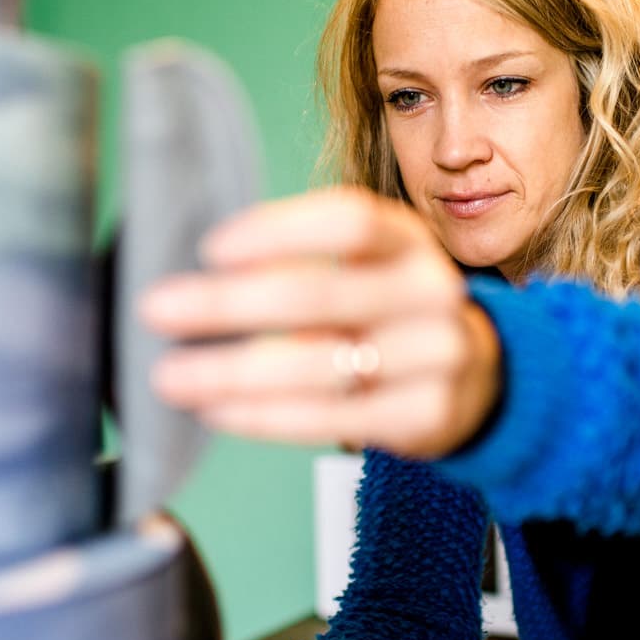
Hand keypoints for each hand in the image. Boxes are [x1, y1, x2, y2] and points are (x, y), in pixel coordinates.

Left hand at [139, 187, 500, 459]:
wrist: (481, 381)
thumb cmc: (395, 315)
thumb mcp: (368, 271)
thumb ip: (302, 267)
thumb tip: (201, 279)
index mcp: (410, 241)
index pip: (349, 220)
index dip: (278, 230)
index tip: (211, 248)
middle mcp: (431, 293)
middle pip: (320, 294)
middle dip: (228, 304)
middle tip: (158, 309)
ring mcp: (436, 357)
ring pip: (319, 365)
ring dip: (232, 371)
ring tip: (171, 376)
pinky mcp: (425, 417)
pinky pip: (330, 419)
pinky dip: (264, 416)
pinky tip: (218, 409)